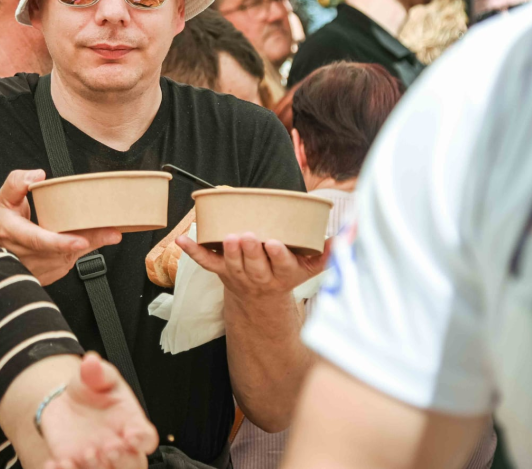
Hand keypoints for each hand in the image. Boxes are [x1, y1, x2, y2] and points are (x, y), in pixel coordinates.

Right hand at [0, 170, 120, 284]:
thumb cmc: (0, 222)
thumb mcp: (3, 198)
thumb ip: (17, 183)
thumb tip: (38, 175)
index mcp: (12, 232)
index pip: (38, 240)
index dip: (61, 242)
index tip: (81, 241)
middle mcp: (23, 255)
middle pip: (62, 251)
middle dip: (89, 241)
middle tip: (113, 232)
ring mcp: (35, 269)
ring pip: (68, 258)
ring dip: (88, 246)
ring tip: (106, 231)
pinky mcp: (45, 275)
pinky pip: (68, 263)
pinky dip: (79, 251)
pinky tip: (85, 240)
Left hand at [40, 354, 157, 468]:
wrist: (64, 403)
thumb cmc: (90, 390)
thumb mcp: (94, 376)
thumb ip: (96, 371)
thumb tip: (90, 361)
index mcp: (131, 424)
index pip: (147, 437)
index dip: (142, 439)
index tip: (132, 435)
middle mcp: (119, 446)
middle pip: (133, 464)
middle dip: (123, 461)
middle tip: (108, 448)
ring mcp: (98, 459)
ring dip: (97, 468)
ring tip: (84, 453)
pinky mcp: (75, 465)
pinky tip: (57, 462)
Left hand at [176, 235, 331, 300]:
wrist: (261, 299)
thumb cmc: (286, 273)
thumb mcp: (311, 267)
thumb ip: (328, 251)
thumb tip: (351, 232)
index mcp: (282, 274)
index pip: (281, 266)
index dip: (276, 255)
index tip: (274, 244)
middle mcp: (259, 276)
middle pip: (255, 265)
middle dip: (250, 251)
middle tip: (248, 236)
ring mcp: (238, 275)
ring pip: (232, 264)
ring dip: (228, 251)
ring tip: (227, 237)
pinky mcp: (221, 271)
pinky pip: (205, 262)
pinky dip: (192, 251)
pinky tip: (181, 239)